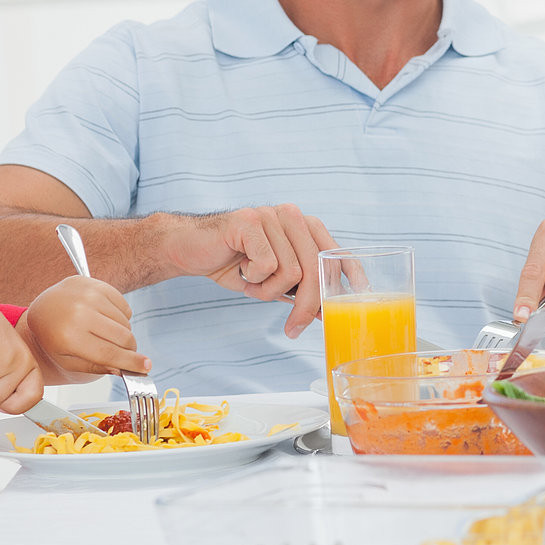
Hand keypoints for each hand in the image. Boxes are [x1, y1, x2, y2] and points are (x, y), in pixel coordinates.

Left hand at [22, 274, 148, 377]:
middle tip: (125, 352)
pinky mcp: (97, 285)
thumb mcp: (67, 360)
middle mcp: (79, 313)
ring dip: (122, 332)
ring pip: (125, 322)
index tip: (146, 367)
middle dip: (129, 349)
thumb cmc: (53, 336)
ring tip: (105, 333)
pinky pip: (124, 305)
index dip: (131, 362)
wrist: (43, 309)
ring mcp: (89, 296)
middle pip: (123, 337)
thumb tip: (122, 369)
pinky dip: (120, 316)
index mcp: (69, 337)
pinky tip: (105, 318)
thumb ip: (96, 367)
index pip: (109, 353)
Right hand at [164, 205, 336, 337]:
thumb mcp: (274, 281)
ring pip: (292, 271)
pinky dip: (253, 279)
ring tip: (252, 283)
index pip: (336, 253)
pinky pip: (267, 265)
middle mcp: (293, 216)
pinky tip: (240, 270)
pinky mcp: (250, 221)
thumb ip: (300, 290)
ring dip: (268, 291)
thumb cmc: (234, 264)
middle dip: (306, 305)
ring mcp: (272, 215)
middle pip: (316, 268)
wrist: (189, 249)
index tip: (355, 302)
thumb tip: (328, 312)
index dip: (350, 277)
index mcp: (305, 227)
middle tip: (292, 329)